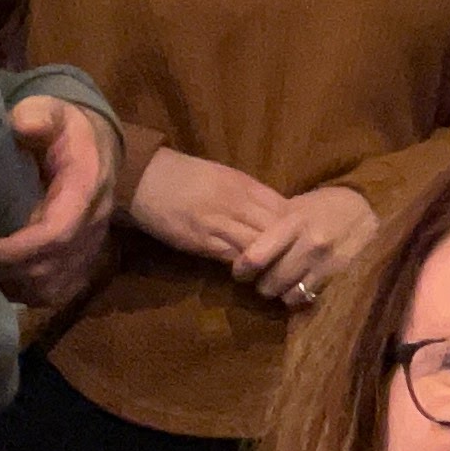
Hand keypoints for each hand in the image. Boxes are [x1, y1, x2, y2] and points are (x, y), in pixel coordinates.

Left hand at [0, 97, 118, 308]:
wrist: (97, 148)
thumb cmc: (65, 130)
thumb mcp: (53, 111)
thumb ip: (38, 114)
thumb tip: (21, 125)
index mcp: (86, 187)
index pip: (57, 232)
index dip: (15, 248)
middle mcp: (94, 223)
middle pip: (52, 267)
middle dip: (6, 269)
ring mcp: (91, 247)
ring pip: (54, 287)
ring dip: (14, 284)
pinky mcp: (83, 262)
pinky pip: (57, 293)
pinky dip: (27, 293)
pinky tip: (3, 278)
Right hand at [130, 145, 284, 264]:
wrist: (147, 178)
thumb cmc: (186, 175)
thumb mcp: (226, 177)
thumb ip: (250, 195)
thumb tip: (273, 214)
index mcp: (246, 185)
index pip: (285, 210)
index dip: (297, 228)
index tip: (302, 242)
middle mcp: (237, 203)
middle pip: (277, 231)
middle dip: (289, 249)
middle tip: (297, 265)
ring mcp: (220, 223)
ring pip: (258, 247)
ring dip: (269, 263)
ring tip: (277, 274)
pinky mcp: (202, 241)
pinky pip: (233, 257)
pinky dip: (246, 267)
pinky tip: (252, 274)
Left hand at [239, 185, 379, 311]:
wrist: (368, 212)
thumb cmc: (325, 206)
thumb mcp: (297, 207)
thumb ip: (271, 225)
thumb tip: (239, 243)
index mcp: (295, 222)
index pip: (256, 257)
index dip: (242, 269)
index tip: (241, 271)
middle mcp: (311, 244)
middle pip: (270, 282)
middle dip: (261, 284)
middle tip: (263, 278)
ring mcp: (329, 264)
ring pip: (289, 295)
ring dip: (282, 293)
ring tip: (283, 284)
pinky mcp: (342, 278)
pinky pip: (310, 298)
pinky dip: (301, 296)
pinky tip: (301, 286)